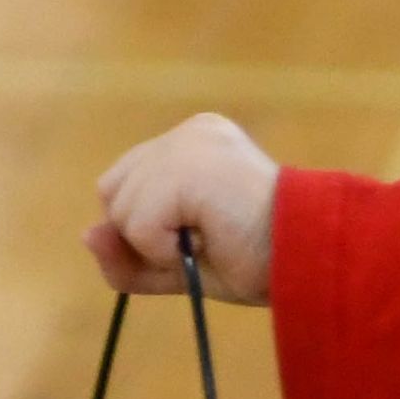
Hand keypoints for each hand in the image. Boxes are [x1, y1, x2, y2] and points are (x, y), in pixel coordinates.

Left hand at [87, 114, 278, 302]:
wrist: (313, 258)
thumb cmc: (265, 262)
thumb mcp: (185, 264)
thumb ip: (131, 255)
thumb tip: (86, 234)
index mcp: (196, 143)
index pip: (128, 185)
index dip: (146, 226)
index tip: (198, 238)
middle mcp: (189, 133)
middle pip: (113, 192)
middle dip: (143, 234)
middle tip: (203, 243)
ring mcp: (186, 145)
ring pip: (121, 211)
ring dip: (157, 245)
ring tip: (211, 241)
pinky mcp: (185, 168)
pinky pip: (138, 224)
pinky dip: (162, 249)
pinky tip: (206, 242)